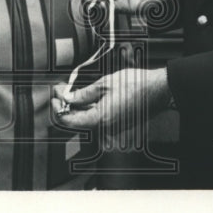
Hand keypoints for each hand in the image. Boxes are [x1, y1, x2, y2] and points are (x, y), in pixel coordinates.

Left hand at [52, 67, 172, 132]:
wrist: (158, 90)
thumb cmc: (136, 86)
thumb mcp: (105, 84)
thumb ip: (83, 94)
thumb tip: (68, 98)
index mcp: (100, 119)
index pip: (69, 121)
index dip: (57, 109)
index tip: (54, 97)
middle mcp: (105, 128)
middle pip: (76, 122)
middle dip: (65, 106)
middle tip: (60, 91)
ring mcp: (111, 127)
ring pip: (86, 121)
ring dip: (75, 108)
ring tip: (70, 92)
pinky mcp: (116, 123)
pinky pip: (96, 119)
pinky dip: (87, 109)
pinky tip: (84, 98)